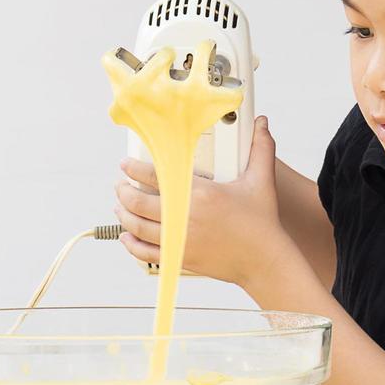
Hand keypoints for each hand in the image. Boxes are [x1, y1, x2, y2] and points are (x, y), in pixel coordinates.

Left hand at [114, 116, 288, 286]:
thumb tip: (262, 123)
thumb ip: (261, 149)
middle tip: (121, 186)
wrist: (264, 260)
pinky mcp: (180, 258)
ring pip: (137, 227)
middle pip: (138, 202)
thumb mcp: (261, 182)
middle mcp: (185, 217)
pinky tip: (128, 238)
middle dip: (123, 192)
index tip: (126, 165)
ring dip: (123, 215)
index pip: (156, 176)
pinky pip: (145, 253)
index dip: (134, 168)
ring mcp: (180, 239)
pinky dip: (131, 245)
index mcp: (200, 194)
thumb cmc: (261, 224)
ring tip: (120, 207)